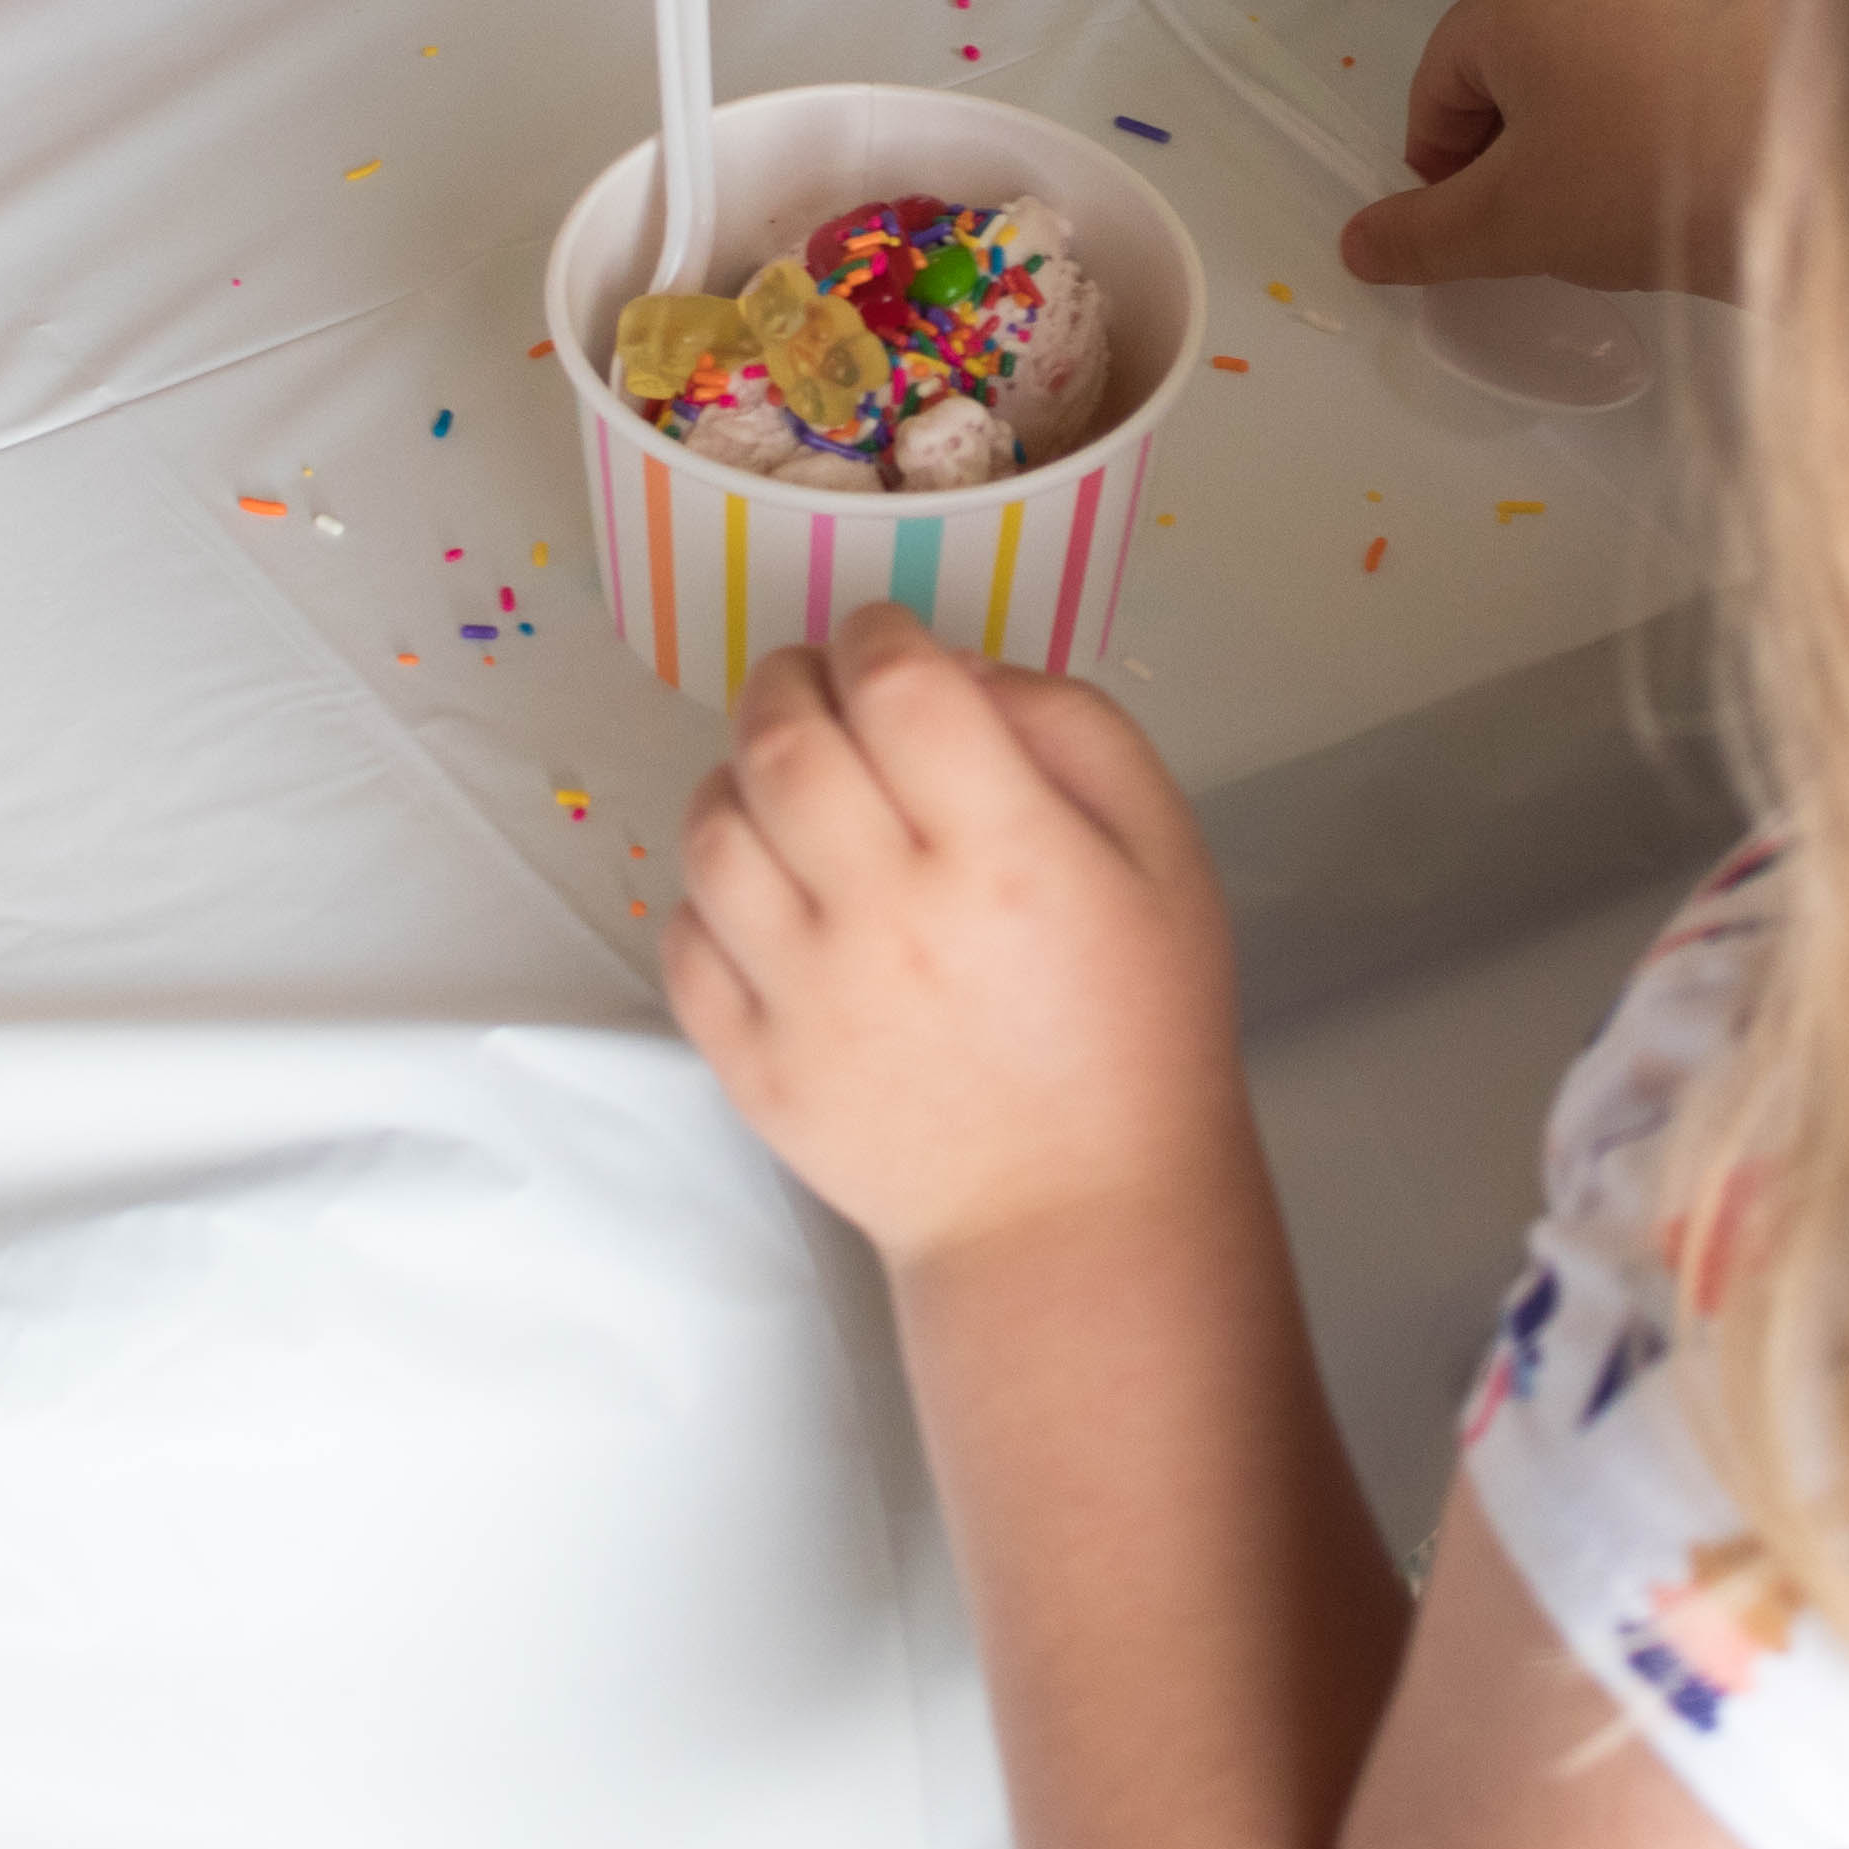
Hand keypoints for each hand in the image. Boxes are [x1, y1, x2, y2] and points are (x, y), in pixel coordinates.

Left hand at [662, 608, 1250, 1268]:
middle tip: (812, 677)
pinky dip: (705, 891)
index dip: (875, 631)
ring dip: (733, 773)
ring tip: (780, 777)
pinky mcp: (754, 1067)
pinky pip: (684, 940)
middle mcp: (887, 914)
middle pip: (783, 739)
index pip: (895, 686)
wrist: (1076, 1217)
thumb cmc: (1138, 1031)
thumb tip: (961, 671)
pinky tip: (763, 886)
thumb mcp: (1164, 853)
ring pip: (712, 831)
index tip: (881, 633)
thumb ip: (1075, 731)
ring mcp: (806, 996)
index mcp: (1000, 852)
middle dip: (788, 677)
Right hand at [1337, 0, 1773, 302]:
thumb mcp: (1515, 223)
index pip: (1440, 76)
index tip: (1470, 231)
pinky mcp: (1750, 16)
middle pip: (1521, 68)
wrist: (1827, 151)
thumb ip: (1425, 236)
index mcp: (1519, 2)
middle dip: (1516, 153)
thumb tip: (1353, 245)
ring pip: (1600, 71)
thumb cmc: (1642, 176)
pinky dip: (1661, 125)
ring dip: (1590, 140)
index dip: (1437, 163)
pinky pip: (1672, 72)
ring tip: (1625, 213)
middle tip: (1546, 231)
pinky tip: (1692, 181)